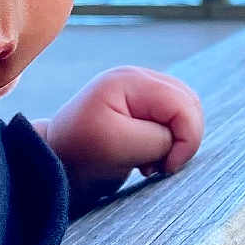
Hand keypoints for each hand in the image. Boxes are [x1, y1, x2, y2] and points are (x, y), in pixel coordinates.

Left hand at [45, 67, 203, 210]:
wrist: (56, 162)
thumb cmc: (80, 156)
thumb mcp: (119, 148)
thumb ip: (159, 138)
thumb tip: (179, 138)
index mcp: (128, 82)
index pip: (182, 105)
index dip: (186, 138)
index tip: (166, 167)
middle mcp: (137, 77)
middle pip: (189, 103)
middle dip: (183, 138)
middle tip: (158, 165)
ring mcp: (140, 89)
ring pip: (186, 111)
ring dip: (177, 141)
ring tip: (151, 161)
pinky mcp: (142, 105)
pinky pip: (175, 119)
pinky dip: (170, 141)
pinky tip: (148, 156)